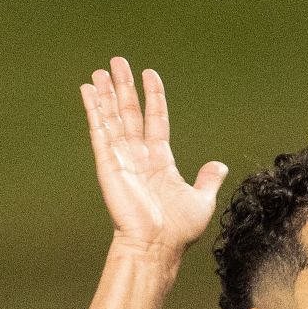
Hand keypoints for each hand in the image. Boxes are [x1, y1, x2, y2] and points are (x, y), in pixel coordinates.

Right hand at [80, 57, 226, 268]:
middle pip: (130, 113)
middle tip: (118, 62)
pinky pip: (99, 130)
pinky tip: (88, 90)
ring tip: (101, 70)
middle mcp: (139, 156)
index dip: (154, 97)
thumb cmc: (178, 230)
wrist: (156, 246)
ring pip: (113, 117)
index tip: (150, 74)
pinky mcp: (107, 162)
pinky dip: (94, 109)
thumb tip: (219, 165)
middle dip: (124, 88)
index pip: (156, 120)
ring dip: (107, 93)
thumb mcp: (201, 200)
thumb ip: (207, 180)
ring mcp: (121, 158)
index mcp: (160, 161)